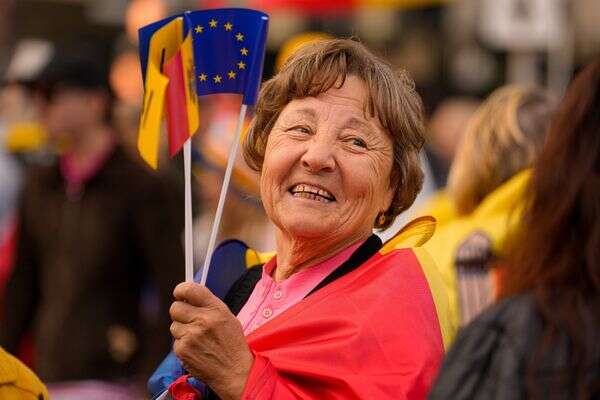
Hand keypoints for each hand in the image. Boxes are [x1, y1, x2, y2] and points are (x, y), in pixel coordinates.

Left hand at [170, 282, 252, 399]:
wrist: (235, 372)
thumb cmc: (233, 345)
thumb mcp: (228, 318)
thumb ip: (209, 306)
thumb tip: (190, 298)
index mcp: (216, 309)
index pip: (190, 289)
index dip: (181, 290)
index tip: (180, 293)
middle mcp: (203, 320)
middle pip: (175, 308)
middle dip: (180, 313)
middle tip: (188, 319)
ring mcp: (191, 336)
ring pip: (173, 326)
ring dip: (182, 331)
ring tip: (196, 339)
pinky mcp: (183, 350)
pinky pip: (175, 342)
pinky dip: (182, 346)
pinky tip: (195, 350)